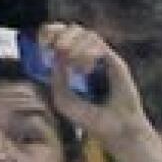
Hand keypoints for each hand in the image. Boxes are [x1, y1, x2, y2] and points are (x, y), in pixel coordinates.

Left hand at [35, 23, 143, 143]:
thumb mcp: (64, 102)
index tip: (43, 45)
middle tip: (58, 50)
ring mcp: (102, 58)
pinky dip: (87, 54)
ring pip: (85, 34)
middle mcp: (88, 57)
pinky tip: (86, 71)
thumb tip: (56, 55)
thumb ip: (56, 79)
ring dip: (75, 48)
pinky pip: (97, 44)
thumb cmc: (92, 120)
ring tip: (77, 70)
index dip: (49, 33)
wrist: (118, 132)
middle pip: (71, 28)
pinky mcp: (115, 61)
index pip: (59, 36)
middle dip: (60, 34)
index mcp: (73, 64)